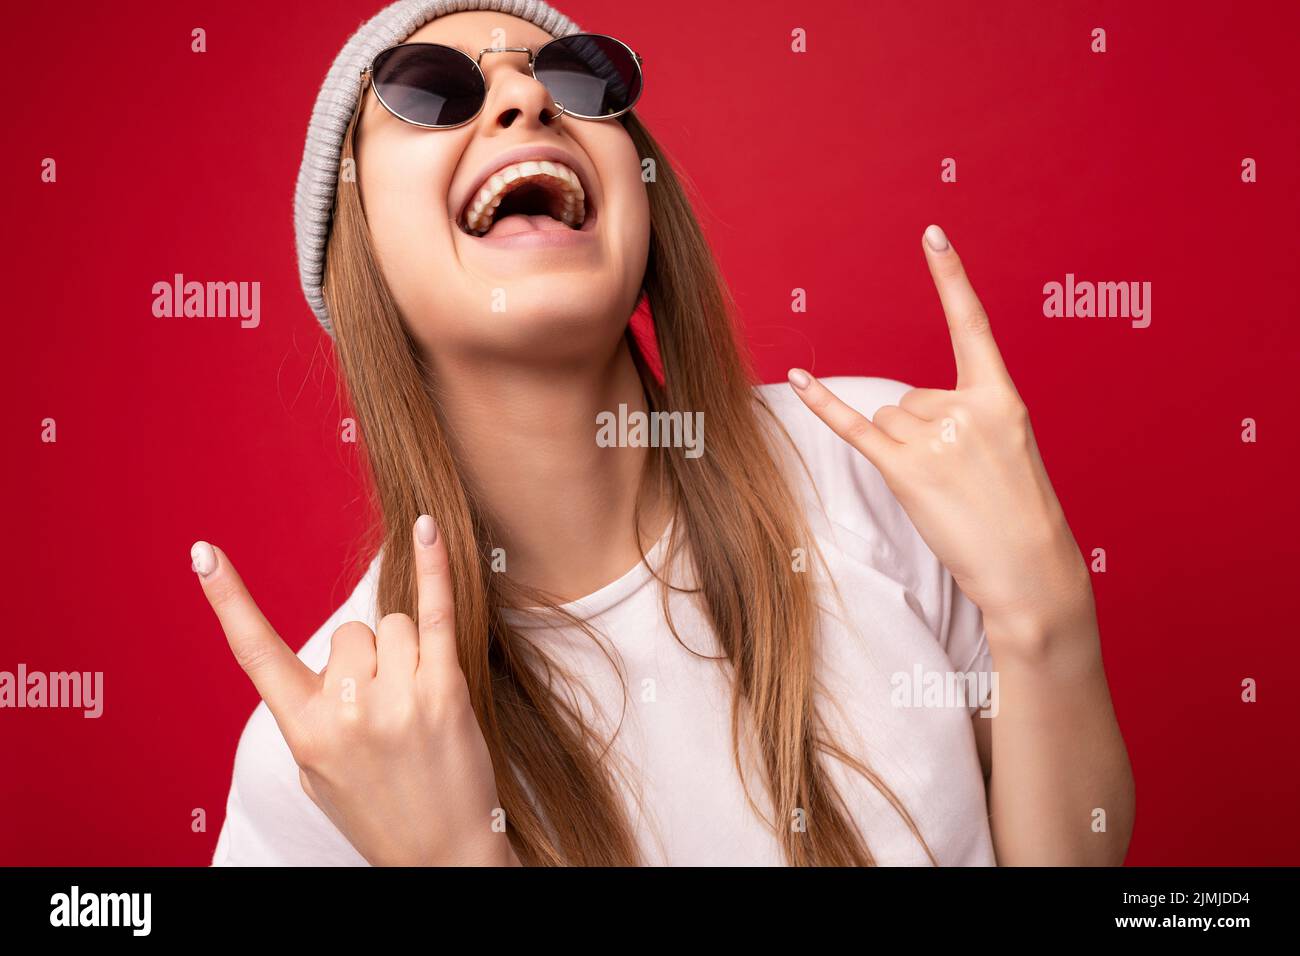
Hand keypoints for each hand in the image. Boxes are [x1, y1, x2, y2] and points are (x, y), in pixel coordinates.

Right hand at [191, 516, 517, 865]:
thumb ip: (311, 711)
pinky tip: (427, 528)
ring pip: (392, 625)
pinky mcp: (446, 689)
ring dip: (404, 652)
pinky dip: (433, 567)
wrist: (442, 854)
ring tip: (416, 706)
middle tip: (386, 709)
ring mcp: (398, 699)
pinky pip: (436, 613)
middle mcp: (346, 711)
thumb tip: (325, 658)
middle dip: (366, 657)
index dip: (228, 601)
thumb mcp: (318, 771)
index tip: (205, 554)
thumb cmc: (378, 808)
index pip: (256, 654)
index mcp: (304, 731)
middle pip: (349, 632)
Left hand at [788, 224, 1092, 650]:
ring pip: (889, 418)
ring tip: (942, 489)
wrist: (1028, 568)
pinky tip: (798, 380)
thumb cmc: (1018, 512)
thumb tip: (906, 407)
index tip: (931, 234)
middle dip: (922, 434)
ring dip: (903, 451)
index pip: (972, 325)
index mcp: (1002, 398)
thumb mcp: (1009, 449)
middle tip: (959, 478)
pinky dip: (823, 405)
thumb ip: (966, 414)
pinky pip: (855, 427)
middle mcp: (967, 408)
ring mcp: (936, 438)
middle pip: (910, 397)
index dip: (950, 277)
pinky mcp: (906, 470)